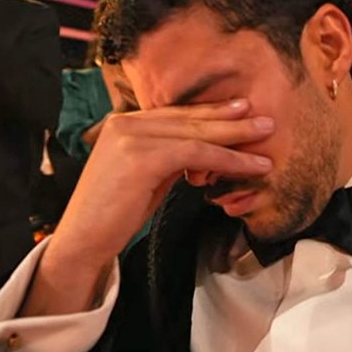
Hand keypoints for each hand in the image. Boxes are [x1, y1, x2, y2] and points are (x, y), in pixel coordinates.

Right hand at [22, 100, 274, 315]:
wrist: (83, 239)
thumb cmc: (115, 214)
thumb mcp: (146, 178)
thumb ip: (169, 159)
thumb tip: (203, 155)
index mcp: (124, 124)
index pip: (177, 114)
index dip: (211, 112)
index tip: (241, 111)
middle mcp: (126, 123)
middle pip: (189, 118)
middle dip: (230, 118)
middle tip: (265, 118)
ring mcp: (131, 138)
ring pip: (197, 134)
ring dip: (236, 138)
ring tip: (267, 139)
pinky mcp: (141, 158)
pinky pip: (196, 154)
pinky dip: (227, 159)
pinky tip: (249, 165)